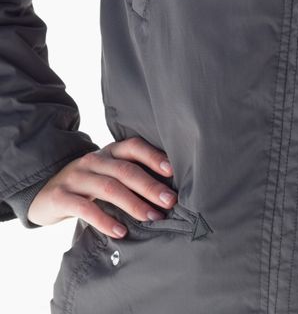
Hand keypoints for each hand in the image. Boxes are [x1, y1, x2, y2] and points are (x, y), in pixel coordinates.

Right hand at [27, 135, 175, 237]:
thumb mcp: (107, 174)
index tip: (173, 172)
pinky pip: (86, 208)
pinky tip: (121, 231)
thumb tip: (166, 192)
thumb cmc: (87, 185)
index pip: (134, 147)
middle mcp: (93, 160)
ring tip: (151, 217)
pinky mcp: (60, 197)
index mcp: (109, 151)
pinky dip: (105, 220)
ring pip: (109, 187)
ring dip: (134, 204)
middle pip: (125, 170)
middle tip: (170, 201)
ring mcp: (76, 177)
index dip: (154, 157)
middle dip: (150, 186)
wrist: (43, 193)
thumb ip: (129, 176)